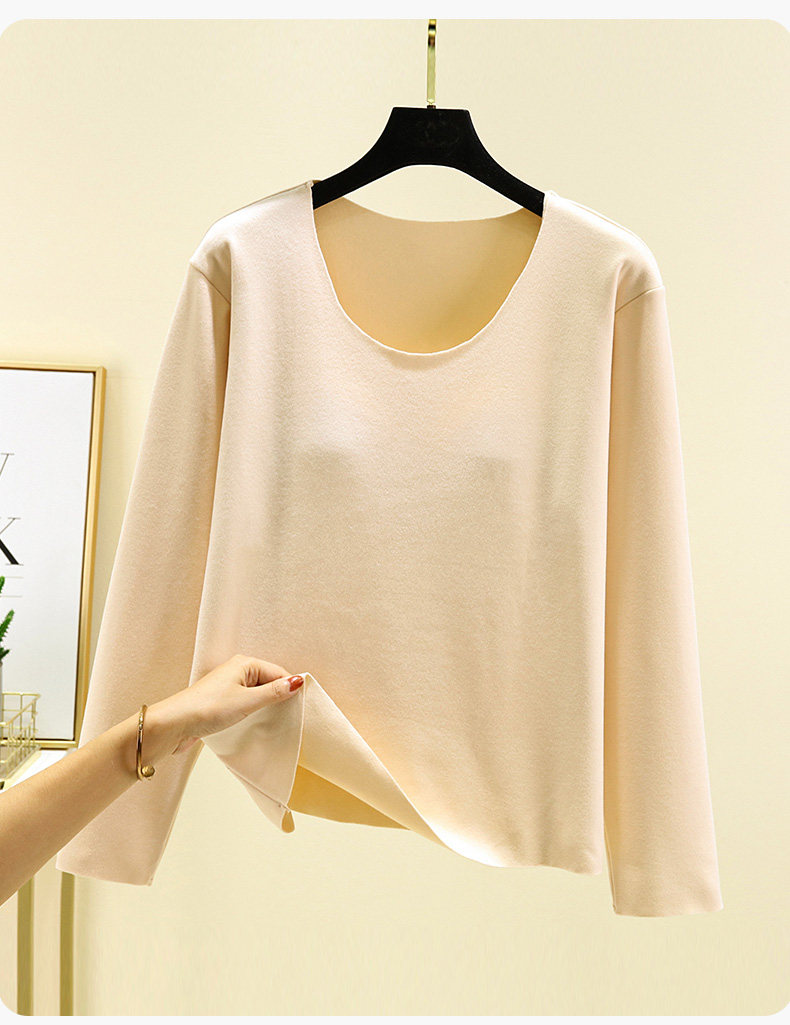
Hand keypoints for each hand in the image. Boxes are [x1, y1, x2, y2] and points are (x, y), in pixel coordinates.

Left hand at [145, 655, 303, 758]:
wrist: (174, 724)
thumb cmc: (207, 708)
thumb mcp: (247, 701)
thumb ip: (274, 692)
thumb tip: (298, 681)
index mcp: (244, 663)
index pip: (278, 673)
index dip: (290, 688)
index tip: (301, 706)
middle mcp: (237, 671)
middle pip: (269, 682)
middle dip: (278, 697)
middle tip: (289, 715)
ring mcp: (228, 686)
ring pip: (257, 694)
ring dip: (265, 706)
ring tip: (273, 720)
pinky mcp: (222, 701)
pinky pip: (246, 703)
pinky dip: (254, 711)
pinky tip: (256, 723)